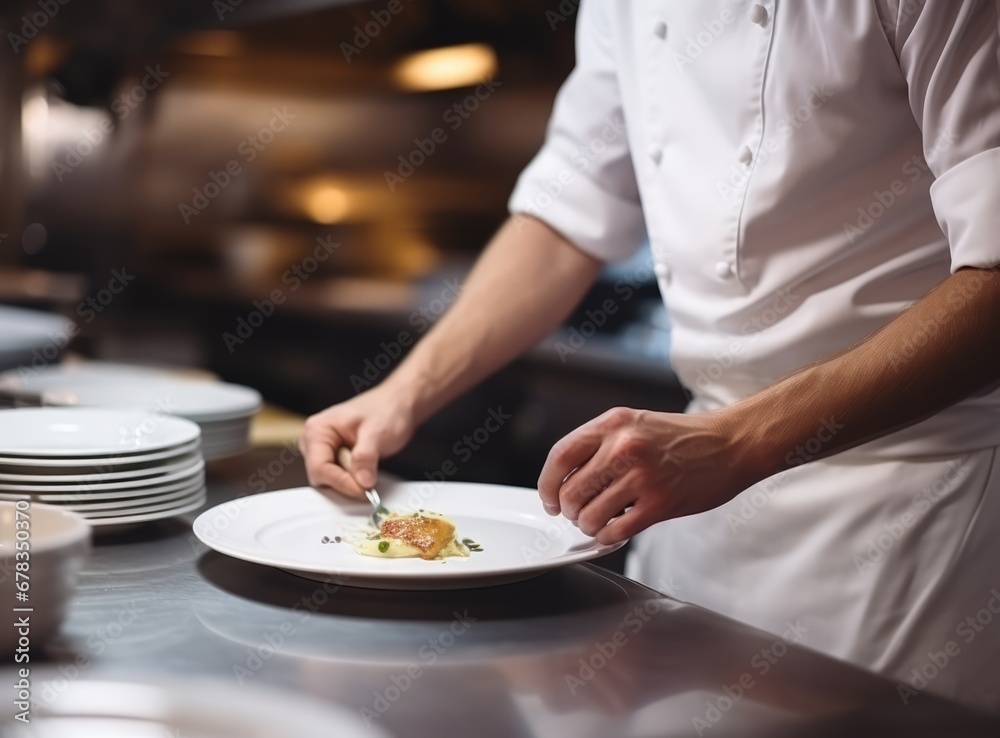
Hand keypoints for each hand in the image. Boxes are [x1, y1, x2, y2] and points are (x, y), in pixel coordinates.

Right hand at [299, 386, 416, 498]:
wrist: (398, 405)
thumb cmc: (386, 410)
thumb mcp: (377, 432)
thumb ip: (366, 457)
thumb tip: (362, 482)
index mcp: (316, 430)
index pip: (319, 468)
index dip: (341, 482)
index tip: (363, 490)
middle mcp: (314, 442)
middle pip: (321, 477)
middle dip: (346, 483)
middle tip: (369, 482)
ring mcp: (324, 452)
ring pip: (330, 481)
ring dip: (351, 482)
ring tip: (370, 470)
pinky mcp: (335, 460)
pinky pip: (340, 479)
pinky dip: (355, 480)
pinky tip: (368, 472)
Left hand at [537, 407, 758, 544]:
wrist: (730, 444)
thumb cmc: (683, 438)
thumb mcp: (635, 424)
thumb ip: (601, 444)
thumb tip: (566, 478)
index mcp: (614, 423)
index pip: (561, 456)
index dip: (548, 483)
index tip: (550, 498)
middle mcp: (623, 447)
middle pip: (571, 491)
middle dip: (569, 510)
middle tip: (578, 513)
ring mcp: (642, 476)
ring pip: (590, 515)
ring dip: (589, 526)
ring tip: (599, 522)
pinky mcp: (660, 503)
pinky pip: (616, 531)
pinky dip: (609, 537)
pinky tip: (616, 530)